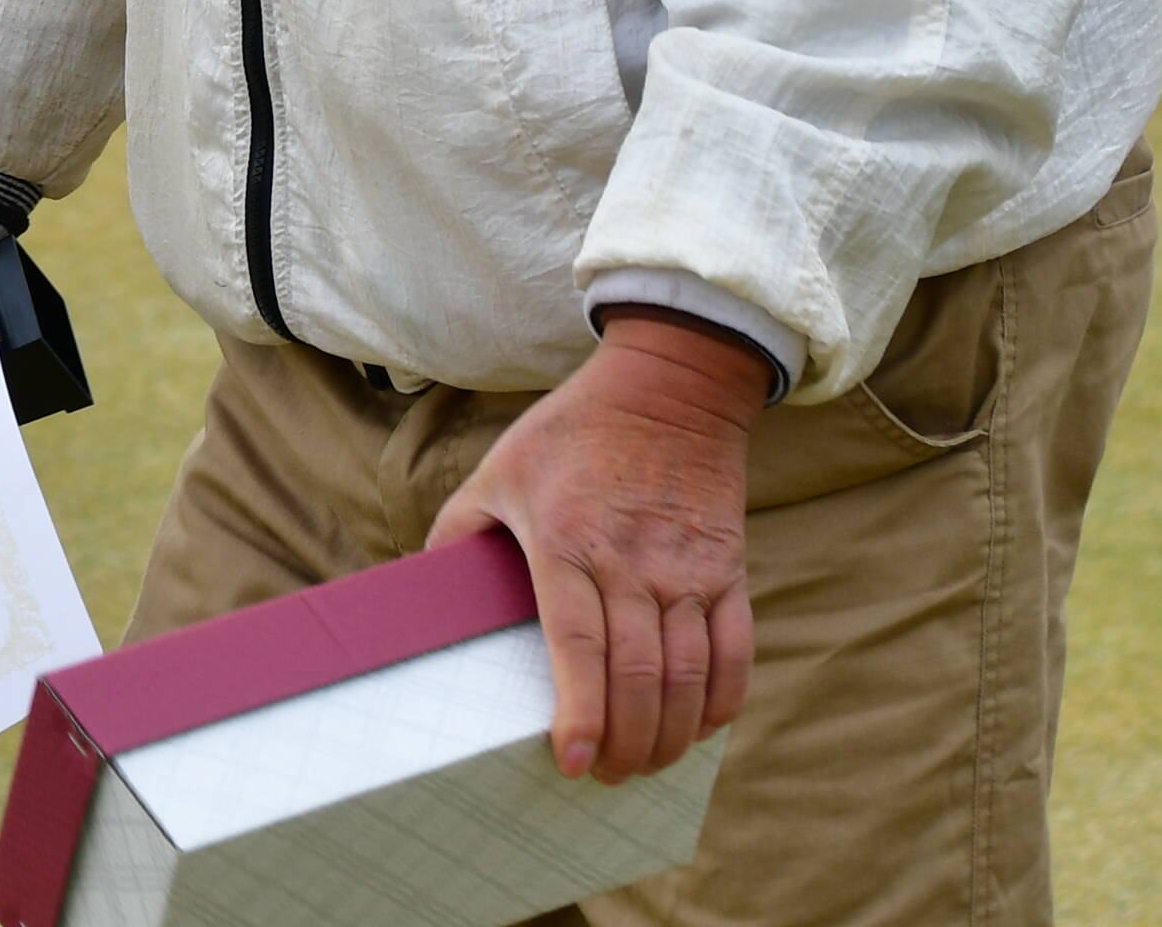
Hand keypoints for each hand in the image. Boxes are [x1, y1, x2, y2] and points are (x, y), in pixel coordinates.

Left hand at [426, 310, 768, 783]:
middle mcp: (632, 563)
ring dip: (669, 736)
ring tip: (645, 765)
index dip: (581, 712)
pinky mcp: (728, 569)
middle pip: (637, 677)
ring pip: (688, 676)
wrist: (669, 386)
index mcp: (567, 543)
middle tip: (606, 776)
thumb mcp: (497, 471)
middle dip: (625, 744)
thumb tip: (424, 589)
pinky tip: (698, 728)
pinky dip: (721, 701)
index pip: (578, 646)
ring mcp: (686, 569)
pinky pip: (736, 651)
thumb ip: (458, 533)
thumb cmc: (570, 432)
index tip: (572, 761)